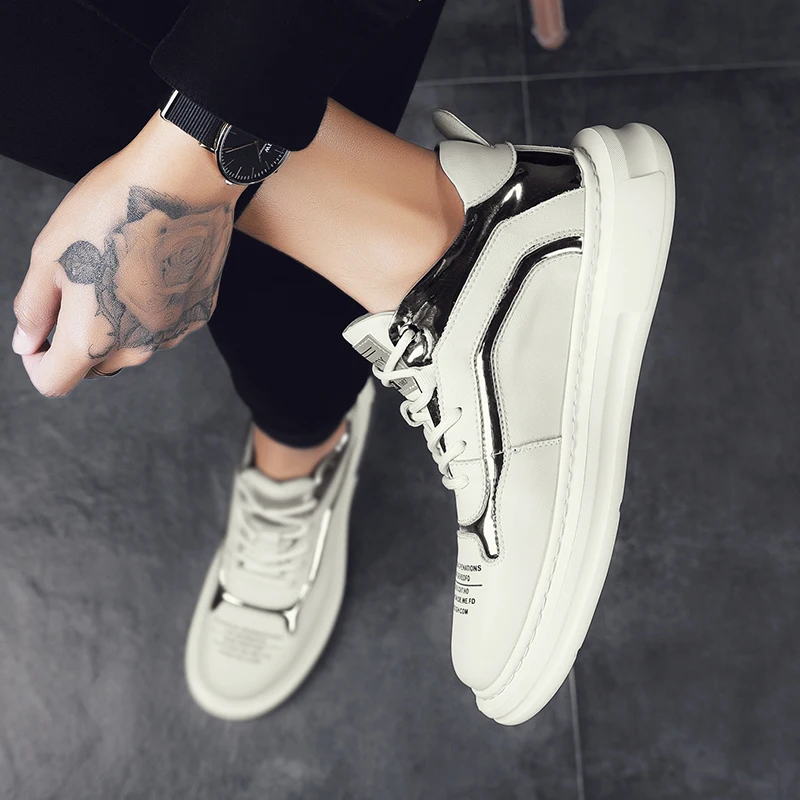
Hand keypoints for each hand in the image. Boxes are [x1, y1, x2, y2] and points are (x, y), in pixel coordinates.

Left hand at [12, 110, 246, 395]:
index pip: (54, 383)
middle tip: (77, 290)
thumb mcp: (49, 253)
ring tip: (117, 272)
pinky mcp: (199, 314)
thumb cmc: (110, 210)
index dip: (36, 363)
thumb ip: (34, 308)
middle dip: (77, 343)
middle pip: (95, 367)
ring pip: (133, 346)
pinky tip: (150, 268)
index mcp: (91, 338)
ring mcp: (173, 333)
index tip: (39, 336)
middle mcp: (137, 347)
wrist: (182, 183)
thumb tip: (27, 342)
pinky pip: (165, 326)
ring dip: (117, 326)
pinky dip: (151, 310)